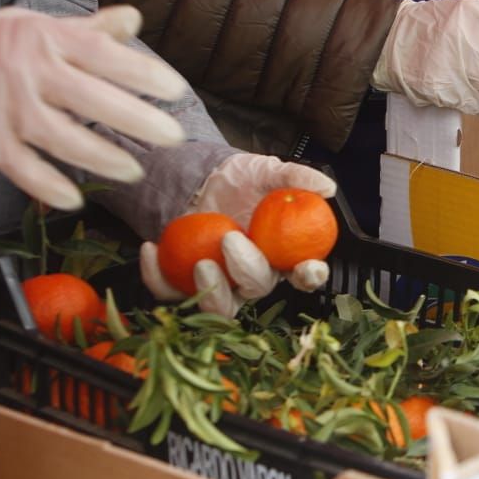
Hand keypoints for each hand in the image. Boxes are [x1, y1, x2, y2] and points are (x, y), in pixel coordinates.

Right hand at [0, 5, 188, 211]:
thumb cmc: (9, 44)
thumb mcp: (48, 26)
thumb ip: (93, 29)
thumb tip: (136, 17)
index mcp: (48, 40)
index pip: (101, 54)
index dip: (140, 72)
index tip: (176, 90)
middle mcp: (29, 73)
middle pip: (87, 98)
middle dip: (134, 119)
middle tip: (173, 136)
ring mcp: (7, 109)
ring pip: (58, 137)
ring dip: (99, 157)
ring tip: (135, 171)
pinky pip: (19, 167)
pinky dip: (45, 186)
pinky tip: (74, 200)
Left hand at [139, 154, 338, 315]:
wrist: (198, 179)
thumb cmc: (239, 180)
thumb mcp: (266, 170)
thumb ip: (296, 177)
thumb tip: (327, 187)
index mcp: (282, 254)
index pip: (305, 275)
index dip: (310, 277)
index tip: (307, 267)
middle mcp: (254, 275)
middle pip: (259, 288)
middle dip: (247, 269)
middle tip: (230, 238)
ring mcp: (220, 284)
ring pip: (221, 308)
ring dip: (212, 291)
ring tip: (199, 262)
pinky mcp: (183, 285)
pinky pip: (170, 292)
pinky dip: (157, 275)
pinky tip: (151, 247)